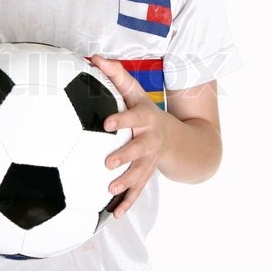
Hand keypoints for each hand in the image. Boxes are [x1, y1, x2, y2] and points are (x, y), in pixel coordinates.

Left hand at [91, 55, 167, 217]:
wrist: (177, 139)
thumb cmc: (146, 112)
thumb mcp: (136, 92)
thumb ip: (116, 75)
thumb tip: (94, 56)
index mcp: (145, 120)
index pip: (134, 118)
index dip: (122, 120)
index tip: (107, 123)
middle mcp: (149, 142)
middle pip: (138, 150)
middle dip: (125, 156)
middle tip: (108, 163)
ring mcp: (148, 162)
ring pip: (138, 174)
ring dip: (126, 184)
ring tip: (110, 190)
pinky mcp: (145, 176)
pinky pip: (137, 192)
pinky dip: (126, 203)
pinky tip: (114, 214)